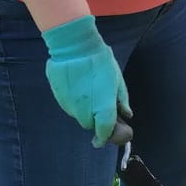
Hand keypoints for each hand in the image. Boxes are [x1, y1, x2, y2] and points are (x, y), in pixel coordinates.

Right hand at [43, 15, 130, 146]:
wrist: (74, 46)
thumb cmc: (100, 61)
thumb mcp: (117, 79)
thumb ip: (122, 100)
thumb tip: (127, 114)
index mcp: (103, 107)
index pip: (104, 132)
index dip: (105, 137)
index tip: (103, 139)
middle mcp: (84, 111)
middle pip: (89, 124)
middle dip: (95, 119)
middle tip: (99, 104)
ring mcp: (69, 105)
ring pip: (78, 115)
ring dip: (84, 109)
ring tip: (88, 88)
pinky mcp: (59, 97)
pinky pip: (68, 105)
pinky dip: (74, 101)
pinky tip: (77, 85)